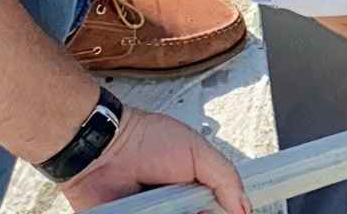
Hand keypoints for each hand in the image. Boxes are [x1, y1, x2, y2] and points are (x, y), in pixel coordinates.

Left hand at [60, 109, 250, 213]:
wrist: (102, 150)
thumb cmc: (145, 141)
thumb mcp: (197, 152)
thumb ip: (225, 178)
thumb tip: (244, 208)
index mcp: (195, 188)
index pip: (219, 210)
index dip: (228, 212)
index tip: (234, 213)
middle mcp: (176, 207)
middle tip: (193, 209)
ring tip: (166, 206)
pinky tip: (155, 210)